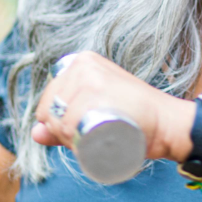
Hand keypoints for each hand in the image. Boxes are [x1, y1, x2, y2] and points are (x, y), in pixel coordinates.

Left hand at [32, 52, 196, 162]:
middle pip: (51, 110)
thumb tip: (35, 133)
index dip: (59, 122)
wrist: (166, 123)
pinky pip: (68, 121)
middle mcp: (82, 65)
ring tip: (93, 140)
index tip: (82, 130)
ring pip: (59, 119)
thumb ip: (64, 122)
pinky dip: (72, 137)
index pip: (50, 100)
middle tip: (91, 138)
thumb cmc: (135, 118)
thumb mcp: (97, 112)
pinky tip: (89, 138)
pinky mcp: (96, 90)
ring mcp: (89, 76)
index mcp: (80, 62)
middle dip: (62, 132)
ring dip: (69, 138)